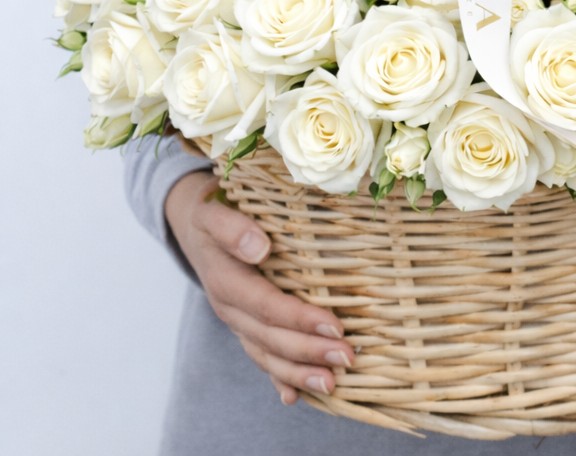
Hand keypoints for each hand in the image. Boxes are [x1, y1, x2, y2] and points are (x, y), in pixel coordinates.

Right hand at [165, 170, 353, 404]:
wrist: (192, 225)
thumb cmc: (212, 213)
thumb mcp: (214, 213)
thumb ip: (233, 228)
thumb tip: (259, 247)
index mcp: (226, 282)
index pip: (267, 306)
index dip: (300, 319)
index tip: (336, 326)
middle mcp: (230, 309)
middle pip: (271, 338)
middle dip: (309, 352)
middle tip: (348, 357)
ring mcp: (236, 322)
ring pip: (267, 354)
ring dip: (299, 372)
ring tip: (332, 384)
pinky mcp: (244, 326)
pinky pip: (261, 357)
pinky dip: (278, 378)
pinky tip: (295, 396)